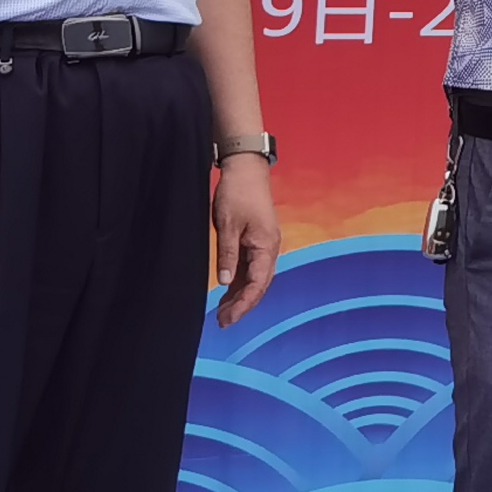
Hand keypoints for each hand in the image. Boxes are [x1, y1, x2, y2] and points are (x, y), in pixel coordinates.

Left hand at [211, 157, 281, 327]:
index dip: (243, 304)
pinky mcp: (256, 242)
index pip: (257, 284)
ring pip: (254, 279)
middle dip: (242, 306)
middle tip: (222, 323)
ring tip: (222, 314)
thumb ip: (228, 254)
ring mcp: (263, 246)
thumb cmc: (237, 193)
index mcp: (266, 246)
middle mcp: (269, 249)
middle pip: (258, 286)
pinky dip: (239, 283)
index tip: (227, 319)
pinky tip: (227, 294)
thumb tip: (225, 283)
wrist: (246, 169)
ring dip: (240, 297)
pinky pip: (250, 269)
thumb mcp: (228, 224)